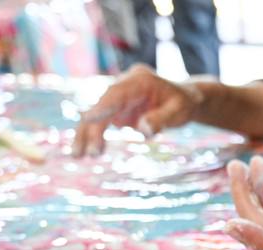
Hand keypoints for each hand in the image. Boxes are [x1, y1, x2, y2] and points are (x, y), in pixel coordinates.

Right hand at [72, 64, 203, 156]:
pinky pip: (100, 121)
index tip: (89, 122)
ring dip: (86, 134)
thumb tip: (144, 131)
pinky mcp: (116, 107)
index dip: (101, 109)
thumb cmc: (184, 104)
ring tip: (77, 156)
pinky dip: (93, 135)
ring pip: (96, 113)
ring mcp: (118, 96)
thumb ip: (162, 119)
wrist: (184, 98)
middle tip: (88, 154)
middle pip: (102, 105)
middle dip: (92, 129)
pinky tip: (88, 151)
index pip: (116, 95)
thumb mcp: (179, 111)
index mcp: (139, 81)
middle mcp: (124, 85)